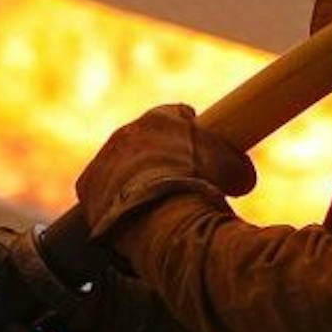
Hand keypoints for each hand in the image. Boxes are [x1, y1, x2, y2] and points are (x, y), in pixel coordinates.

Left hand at [76, 104, 256, 239]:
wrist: (161, 215)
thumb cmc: (201, 187)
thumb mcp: (236, 172)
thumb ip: (239, 167)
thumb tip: (244, 178)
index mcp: (161, 117)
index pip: (177, 115)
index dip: (191, 133)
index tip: (200, 152)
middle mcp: (128, 131)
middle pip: (146, 140)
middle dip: (161, 156)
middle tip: (178, 180)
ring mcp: (105, 158)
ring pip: (122, 164)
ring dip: (134, 179)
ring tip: (153, 204)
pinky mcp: (88, 186)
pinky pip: (101, 190)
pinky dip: (113, 201)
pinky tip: (130, 216)